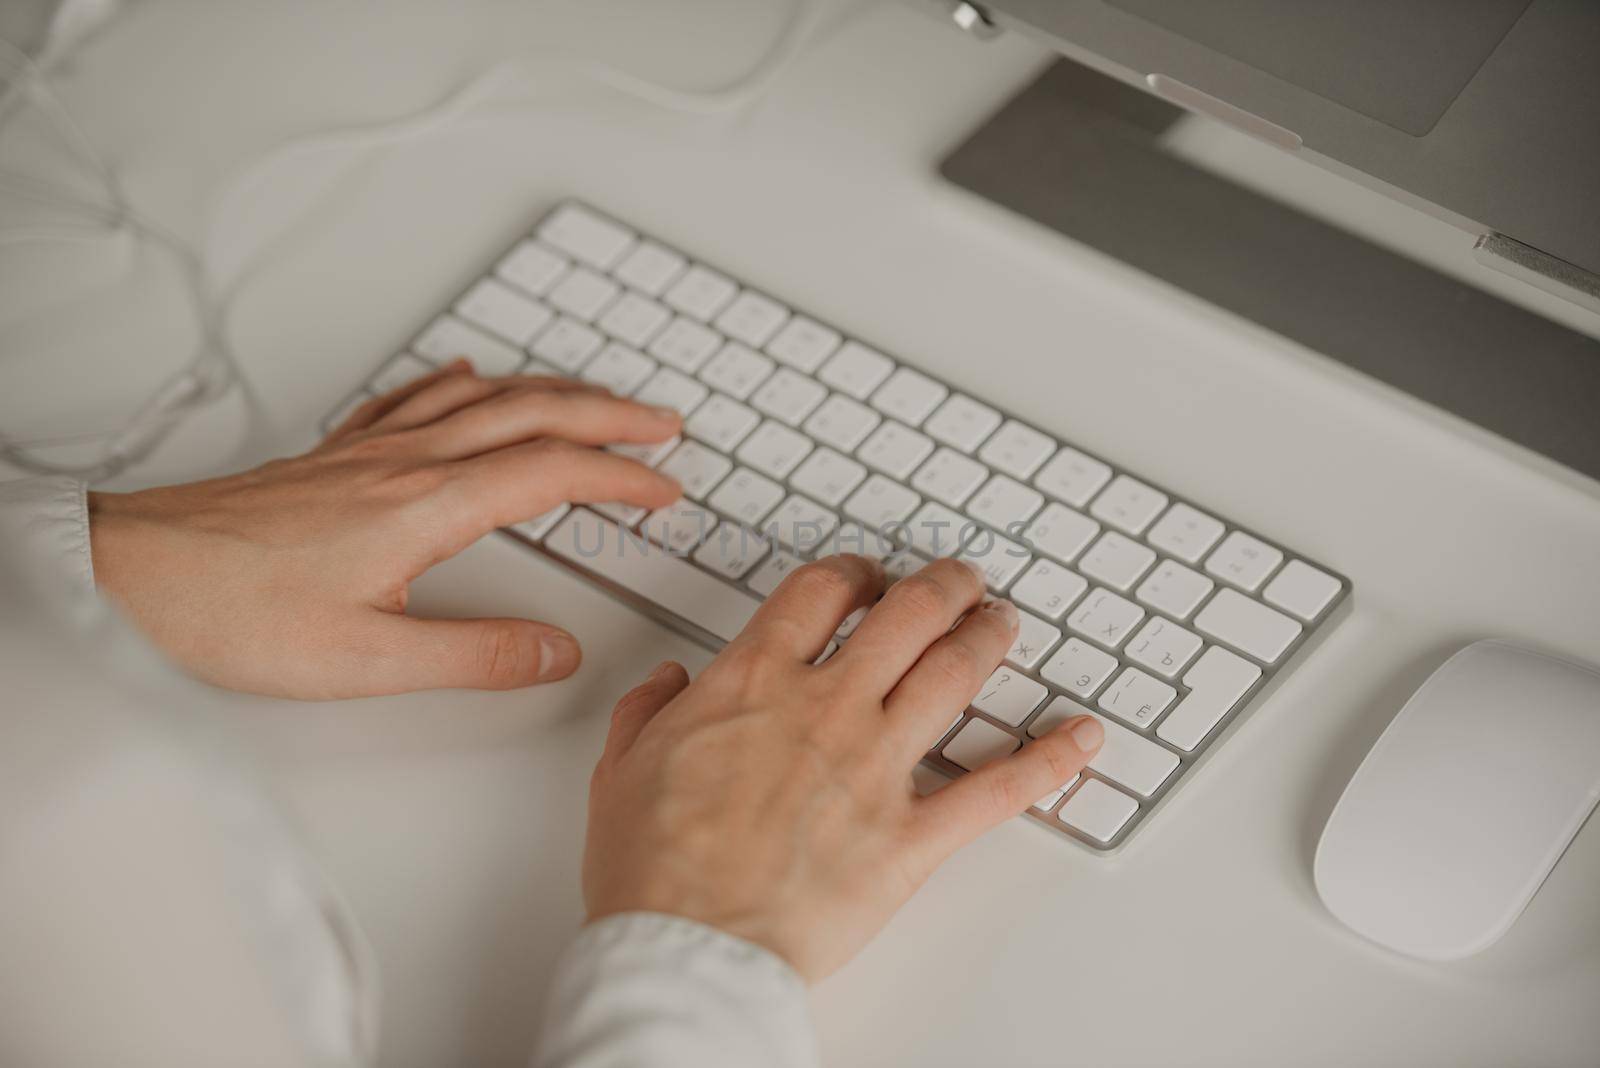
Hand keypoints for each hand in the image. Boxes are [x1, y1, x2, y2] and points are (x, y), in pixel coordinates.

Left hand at [88, 359, 682, 698]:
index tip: (665, 489)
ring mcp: (370, 451)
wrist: (135, 572)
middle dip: (610, 416)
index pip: (553, 474)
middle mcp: (407, 462)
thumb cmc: (234, 612)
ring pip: (483, 398)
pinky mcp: (335, 456)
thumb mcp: (366, 660)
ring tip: (595, 402)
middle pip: (533, 415)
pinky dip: (459, 382)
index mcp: (428, 505)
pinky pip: (414, 397)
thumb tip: (555, 652)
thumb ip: (473, 654)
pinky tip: (465, 374)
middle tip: (662, 425)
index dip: (620, 478)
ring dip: (553, 393)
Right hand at [582, 554, 1104, 981]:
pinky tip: (1082, 737)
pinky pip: (997, 789)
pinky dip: (1049, 760)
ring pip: (955, 675)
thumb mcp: (620, 768)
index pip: (821, 592)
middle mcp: (825, 708)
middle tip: (960, 581)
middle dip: (943, 586)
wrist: (685, 945)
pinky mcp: (911, 836)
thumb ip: (649, 710)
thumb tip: (669, 682)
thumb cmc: (651, 867)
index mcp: (754, 682)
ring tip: (1006, 622)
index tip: (867, 578)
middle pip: (907, 615)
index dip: (855, 572)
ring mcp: (875, 768)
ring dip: (991, 638)